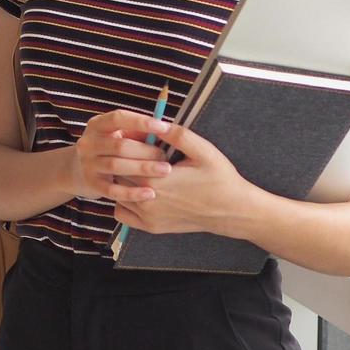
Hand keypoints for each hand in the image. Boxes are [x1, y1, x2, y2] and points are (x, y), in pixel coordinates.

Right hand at [70, 110, 173, 203]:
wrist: (78, 170)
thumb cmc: (109, 148)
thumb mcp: (117, 135)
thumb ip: (137, 133)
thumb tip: (165, 131)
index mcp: (98, 125)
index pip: (118, 118)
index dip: (142, 122)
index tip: (164, 128)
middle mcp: (88, 143)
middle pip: (120, 145)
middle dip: (146, 150)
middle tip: (166, 156)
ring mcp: (88, 164)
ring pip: (117, 166)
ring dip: (143, 168)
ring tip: (165, 170)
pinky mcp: (92, 184)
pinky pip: (113, 190)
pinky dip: (133, 192)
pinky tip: (150, 193)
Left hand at [111, 123, 254, 236]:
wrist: (232, 210)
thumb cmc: (220, 178)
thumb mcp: (203, 150)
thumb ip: (177, 135)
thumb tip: (155, 122)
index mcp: (156, 179)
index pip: (124, 157)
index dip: (127, 144)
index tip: (134, 136)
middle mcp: (147, 201)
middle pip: (118, 175)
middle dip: (123, 160)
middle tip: (135, 151)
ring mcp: (148, 217)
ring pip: (117, 193)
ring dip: (122, 180)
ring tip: (137, 169)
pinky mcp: (151, 227)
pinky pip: (122, 214)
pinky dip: (124, 201)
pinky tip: (138, 190)